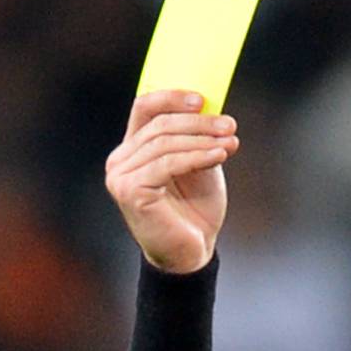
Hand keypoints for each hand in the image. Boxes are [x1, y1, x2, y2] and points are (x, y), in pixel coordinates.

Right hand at [104, 90, 239, 273]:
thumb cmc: (195, 211)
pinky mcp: (130, 192)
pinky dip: (196, 156)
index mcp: (132, 149)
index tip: (203, 99)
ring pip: (165, 143)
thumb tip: (212, 110)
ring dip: (203, 140)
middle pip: (159, 125)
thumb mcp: (199, 167)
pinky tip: (220, 155)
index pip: (144, 108)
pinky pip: (167, 164)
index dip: (171, 97)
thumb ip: (197, 140)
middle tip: (230, 125)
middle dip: (199, 123)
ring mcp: (120, 176)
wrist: (192, 253)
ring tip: (231, 142)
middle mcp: (120, 160)